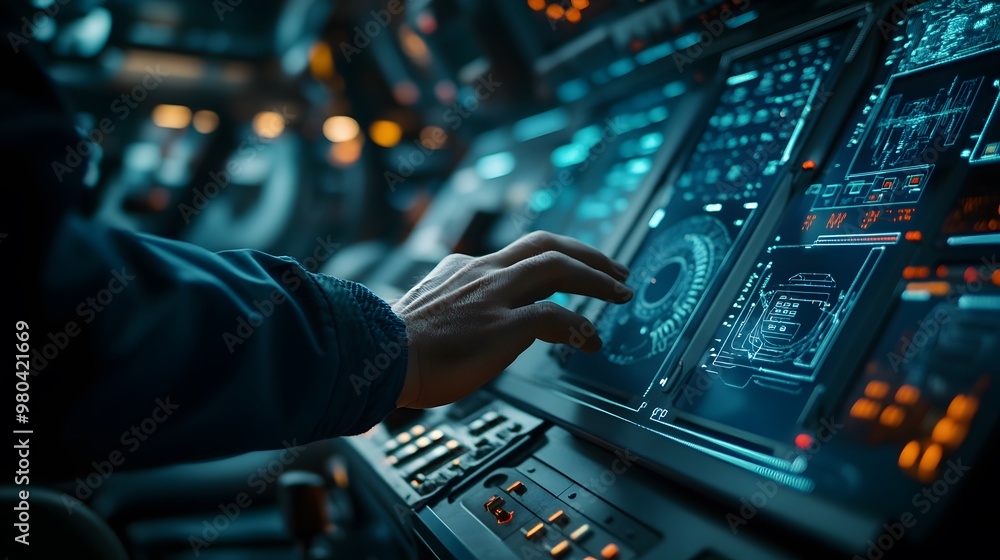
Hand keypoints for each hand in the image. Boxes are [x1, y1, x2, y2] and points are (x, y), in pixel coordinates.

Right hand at [392, 231, 631, 408]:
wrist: (375, 355)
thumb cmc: (392, 346)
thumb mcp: (424, 309)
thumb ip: (448, 303)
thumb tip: (457, 320)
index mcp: (464, 269)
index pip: (516, 254)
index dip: (550, 260)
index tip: (568, 270)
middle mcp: (483, 273)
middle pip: (547, 245)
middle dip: (587, 253)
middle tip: (614, 269)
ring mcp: (495, 296)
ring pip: (558, 267)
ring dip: (597, 278)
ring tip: (620, 292)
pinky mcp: (503, 325)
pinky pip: (555, 318)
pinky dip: (580, 327)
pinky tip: (592, 342)